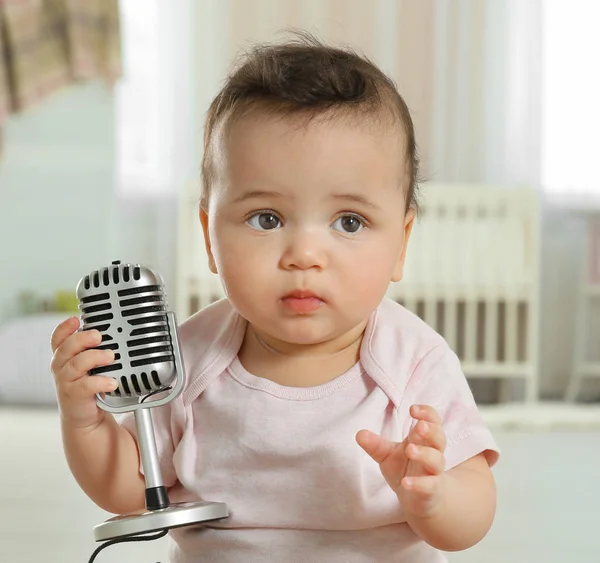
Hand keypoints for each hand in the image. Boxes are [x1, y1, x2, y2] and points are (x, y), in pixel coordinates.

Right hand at [50, 316, 116, 429]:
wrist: (85, 415)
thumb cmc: (89, 385)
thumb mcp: (90, 364)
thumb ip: (97, 349)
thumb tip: (120, 332)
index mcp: (65, 355)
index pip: (59, 338)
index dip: (64, 328)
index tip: (76, 319)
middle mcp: (62, 366)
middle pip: (66, 347)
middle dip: (82, 339)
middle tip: (98, 336)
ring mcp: (66, 381)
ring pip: (75, 364)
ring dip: (94, 357)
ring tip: (110, 356)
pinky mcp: (74, 395)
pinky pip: (85, 386)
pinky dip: (100, 382)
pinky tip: (112, 382)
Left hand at [356, 404, 446, 518]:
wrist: (418, 499)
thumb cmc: (405, 469)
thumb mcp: (387, 455)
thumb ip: (375, 444)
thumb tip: (359, 434)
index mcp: (423, 439)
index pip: (432, 421)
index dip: (427, 413)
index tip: (412, 410)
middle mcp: (432, 452)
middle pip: (440, 438)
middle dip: (431, 430)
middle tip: (419, 426)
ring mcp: (433, 472)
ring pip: (436, 460)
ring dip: (424, 453)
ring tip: (409, 449)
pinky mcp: (432, 490)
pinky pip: (429, 485)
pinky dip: (418, 483)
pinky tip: (405, 482)